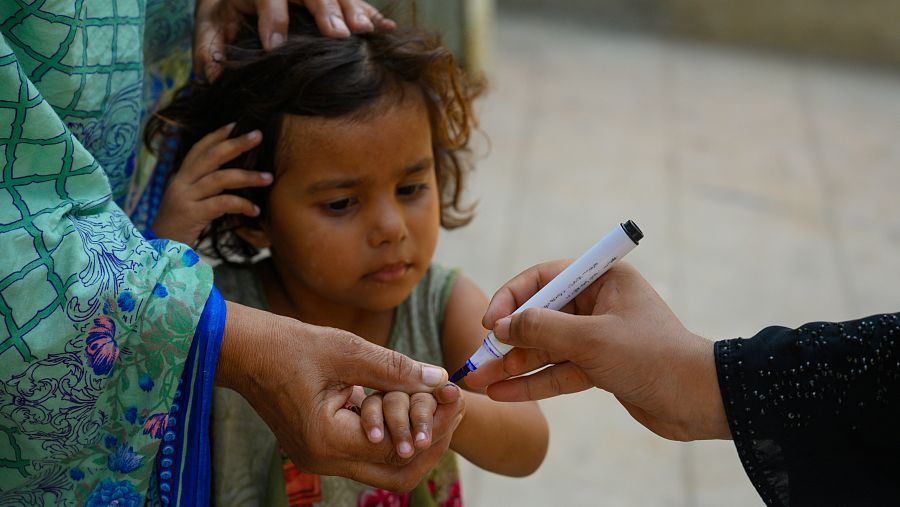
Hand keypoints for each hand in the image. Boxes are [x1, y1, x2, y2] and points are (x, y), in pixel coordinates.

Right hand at [151, 123, 270, 245]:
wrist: (158, 250)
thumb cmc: (180, 226)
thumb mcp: (190, 201)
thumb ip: (206, 188)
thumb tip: (233, 177)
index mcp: (181, 178)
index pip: (199, 149)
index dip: (216, 135)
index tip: (235, 124)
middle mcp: (181, 183)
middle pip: (211, 157)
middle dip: (235, 144)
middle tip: (258, 135)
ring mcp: (185, 198)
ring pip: (220, 178)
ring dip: (247, 176)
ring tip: (269, 178)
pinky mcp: (191, 214)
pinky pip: (221, 204)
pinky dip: (241, 205)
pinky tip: (255, 210)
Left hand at [194, 0, 395, 80]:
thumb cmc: (224, 13)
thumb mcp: (208, 27)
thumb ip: (209, 50)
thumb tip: (215, 76)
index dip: (272, 20)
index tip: (274, 46)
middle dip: (325, 11)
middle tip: (338, 35)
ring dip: (352, 11)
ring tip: (364, 31)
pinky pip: (351, 0)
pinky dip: (369, 13)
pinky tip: (385, 27)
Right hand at [217, 302, 464, 490]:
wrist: (242, 351)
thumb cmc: (288, 345)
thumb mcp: (346, 350)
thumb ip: (394, 368)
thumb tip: (439, 379)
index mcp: (328, 440)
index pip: (400, 449)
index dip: (435, 425)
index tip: (455, 396)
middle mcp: (324, 460)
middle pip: (398, 472)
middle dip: (431, 442)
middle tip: (452, 408)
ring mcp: (320, 458)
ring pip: (384, 466)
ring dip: (413, 439)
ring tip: (435, 404)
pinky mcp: (320, 447)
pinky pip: (367, 453)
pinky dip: (392, 434)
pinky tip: (406, 404)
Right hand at [466, 261, 730, 441]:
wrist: (698, 400)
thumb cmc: (652, 357)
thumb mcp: (591, 339)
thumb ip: (542, 328)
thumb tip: (502, 324)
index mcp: (603, 279)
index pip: (544, 278)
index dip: (512, 297)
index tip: (489, 321)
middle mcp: (598, 304)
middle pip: (540, 316)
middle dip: (507, 339)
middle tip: (475, 358)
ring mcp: (598, 337)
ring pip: (545, 348)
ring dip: (513, 364)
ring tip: (477, 380)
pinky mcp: (600, 368)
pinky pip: (557, 371)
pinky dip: (532, 382)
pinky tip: (502, 392)